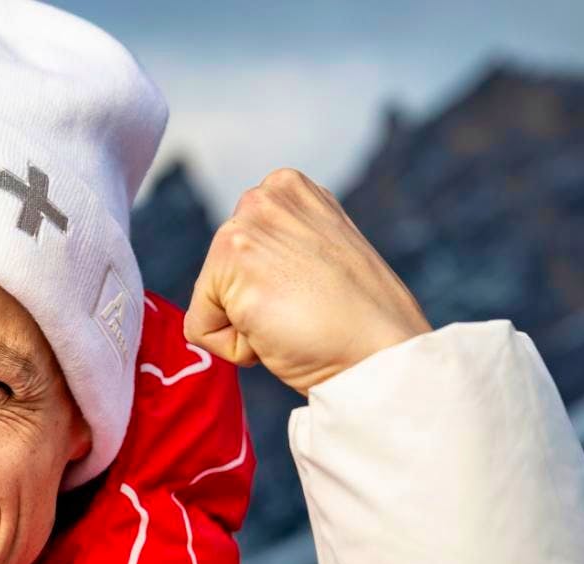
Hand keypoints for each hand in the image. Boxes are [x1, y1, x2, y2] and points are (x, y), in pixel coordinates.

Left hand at [184, 167, 431, 395]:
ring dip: (245, 325)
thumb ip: (283, 243)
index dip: (269, 285)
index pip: (239, 250)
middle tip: (305, 311)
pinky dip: (234, 348)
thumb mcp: (321, 251)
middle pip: (218, 272)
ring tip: (295, 321)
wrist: (382, 357)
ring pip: (209, 300)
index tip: (313, 292)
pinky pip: (200, 330)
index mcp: (287, 187)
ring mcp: (246, 231)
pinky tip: (279, 336)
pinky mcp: (234, 274)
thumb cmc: (359, 319)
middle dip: (252, 303)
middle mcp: (262, 198)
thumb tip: (252, 263)